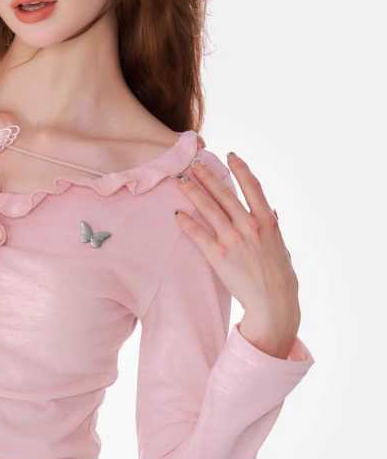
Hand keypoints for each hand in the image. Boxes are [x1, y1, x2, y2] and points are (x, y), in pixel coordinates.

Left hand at [174, 151, 300, 358]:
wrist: (273, 302)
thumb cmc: (280, 277)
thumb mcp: (281, 246)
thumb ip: (273, 227)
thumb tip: (271, 211)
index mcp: (268, 221)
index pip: (253, 187)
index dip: (241, 169)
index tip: (230, 156)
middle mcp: (250, 226)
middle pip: (225, 194)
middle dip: (208, 176)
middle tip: (194, 163)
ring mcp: (233, 239)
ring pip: (209, 209)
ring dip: (193, 193)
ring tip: (181, 181)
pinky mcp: (218, 255)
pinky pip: (199, 234)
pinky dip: (187, 223)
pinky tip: (177, 214)